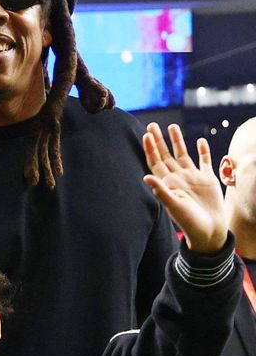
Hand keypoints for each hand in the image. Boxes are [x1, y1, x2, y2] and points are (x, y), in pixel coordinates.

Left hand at [142, 123, 227, 254]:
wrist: (209, 230)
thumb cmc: (188, 221)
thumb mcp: (173, 206)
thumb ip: (161, 190)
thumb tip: (146, 176)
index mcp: (167, 183)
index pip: (155, 162)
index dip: (150, 149)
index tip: (146, 135)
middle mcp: (178, 178)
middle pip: (166, 155)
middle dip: (159, 140)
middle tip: (152, 125)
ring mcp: (192, 177)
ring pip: (183, 154)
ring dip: (177, 141)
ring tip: (172, 126)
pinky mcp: (207, 179)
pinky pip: (204, 161)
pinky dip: (202, 150)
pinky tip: (199, 140)